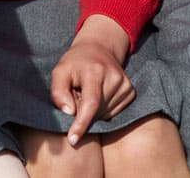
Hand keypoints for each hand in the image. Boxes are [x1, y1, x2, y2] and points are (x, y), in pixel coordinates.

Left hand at [50, 14, 134, 146]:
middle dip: (82, 113)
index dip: (81, 123)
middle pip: (96, 111)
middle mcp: (114, 77)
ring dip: (92, 112)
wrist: (98, 49)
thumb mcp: (59, 72)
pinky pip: (113, 113)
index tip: (73, 139)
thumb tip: (69, 113)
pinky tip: (99, 96)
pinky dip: (102, 110)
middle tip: (76, 96)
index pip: (91, 102)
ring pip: (104, 114)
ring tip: (87, 94)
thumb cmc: (75, 63)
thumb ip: (58, 92)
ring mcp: (125, 84)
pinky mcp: (130, 91)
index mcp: (95, 71)